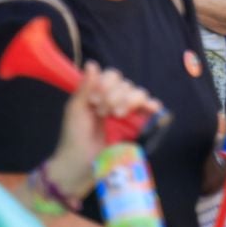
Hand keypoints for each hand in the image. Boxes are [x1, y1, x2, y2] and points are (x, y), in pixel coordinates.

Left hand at [51, 65, 160, 200]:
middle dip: (114, 95)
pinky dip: (152, 106)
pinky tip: (149, 109)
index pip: (113, 76)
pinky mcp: (140, 125)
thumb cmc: (74, 137)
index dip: (106, 84)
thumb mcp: (75, 109)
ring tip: (116, 115)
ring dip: (128, 100)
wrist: (80, 162)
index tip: (94, 100)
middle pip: (127, 84)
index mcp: (101, 94)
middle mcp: (116, 100)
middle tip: (102, 111)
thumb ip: (85, 87)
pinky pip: (152, 109)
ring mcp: (129, 113)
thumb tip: (92, 63)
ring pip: (139, 93)